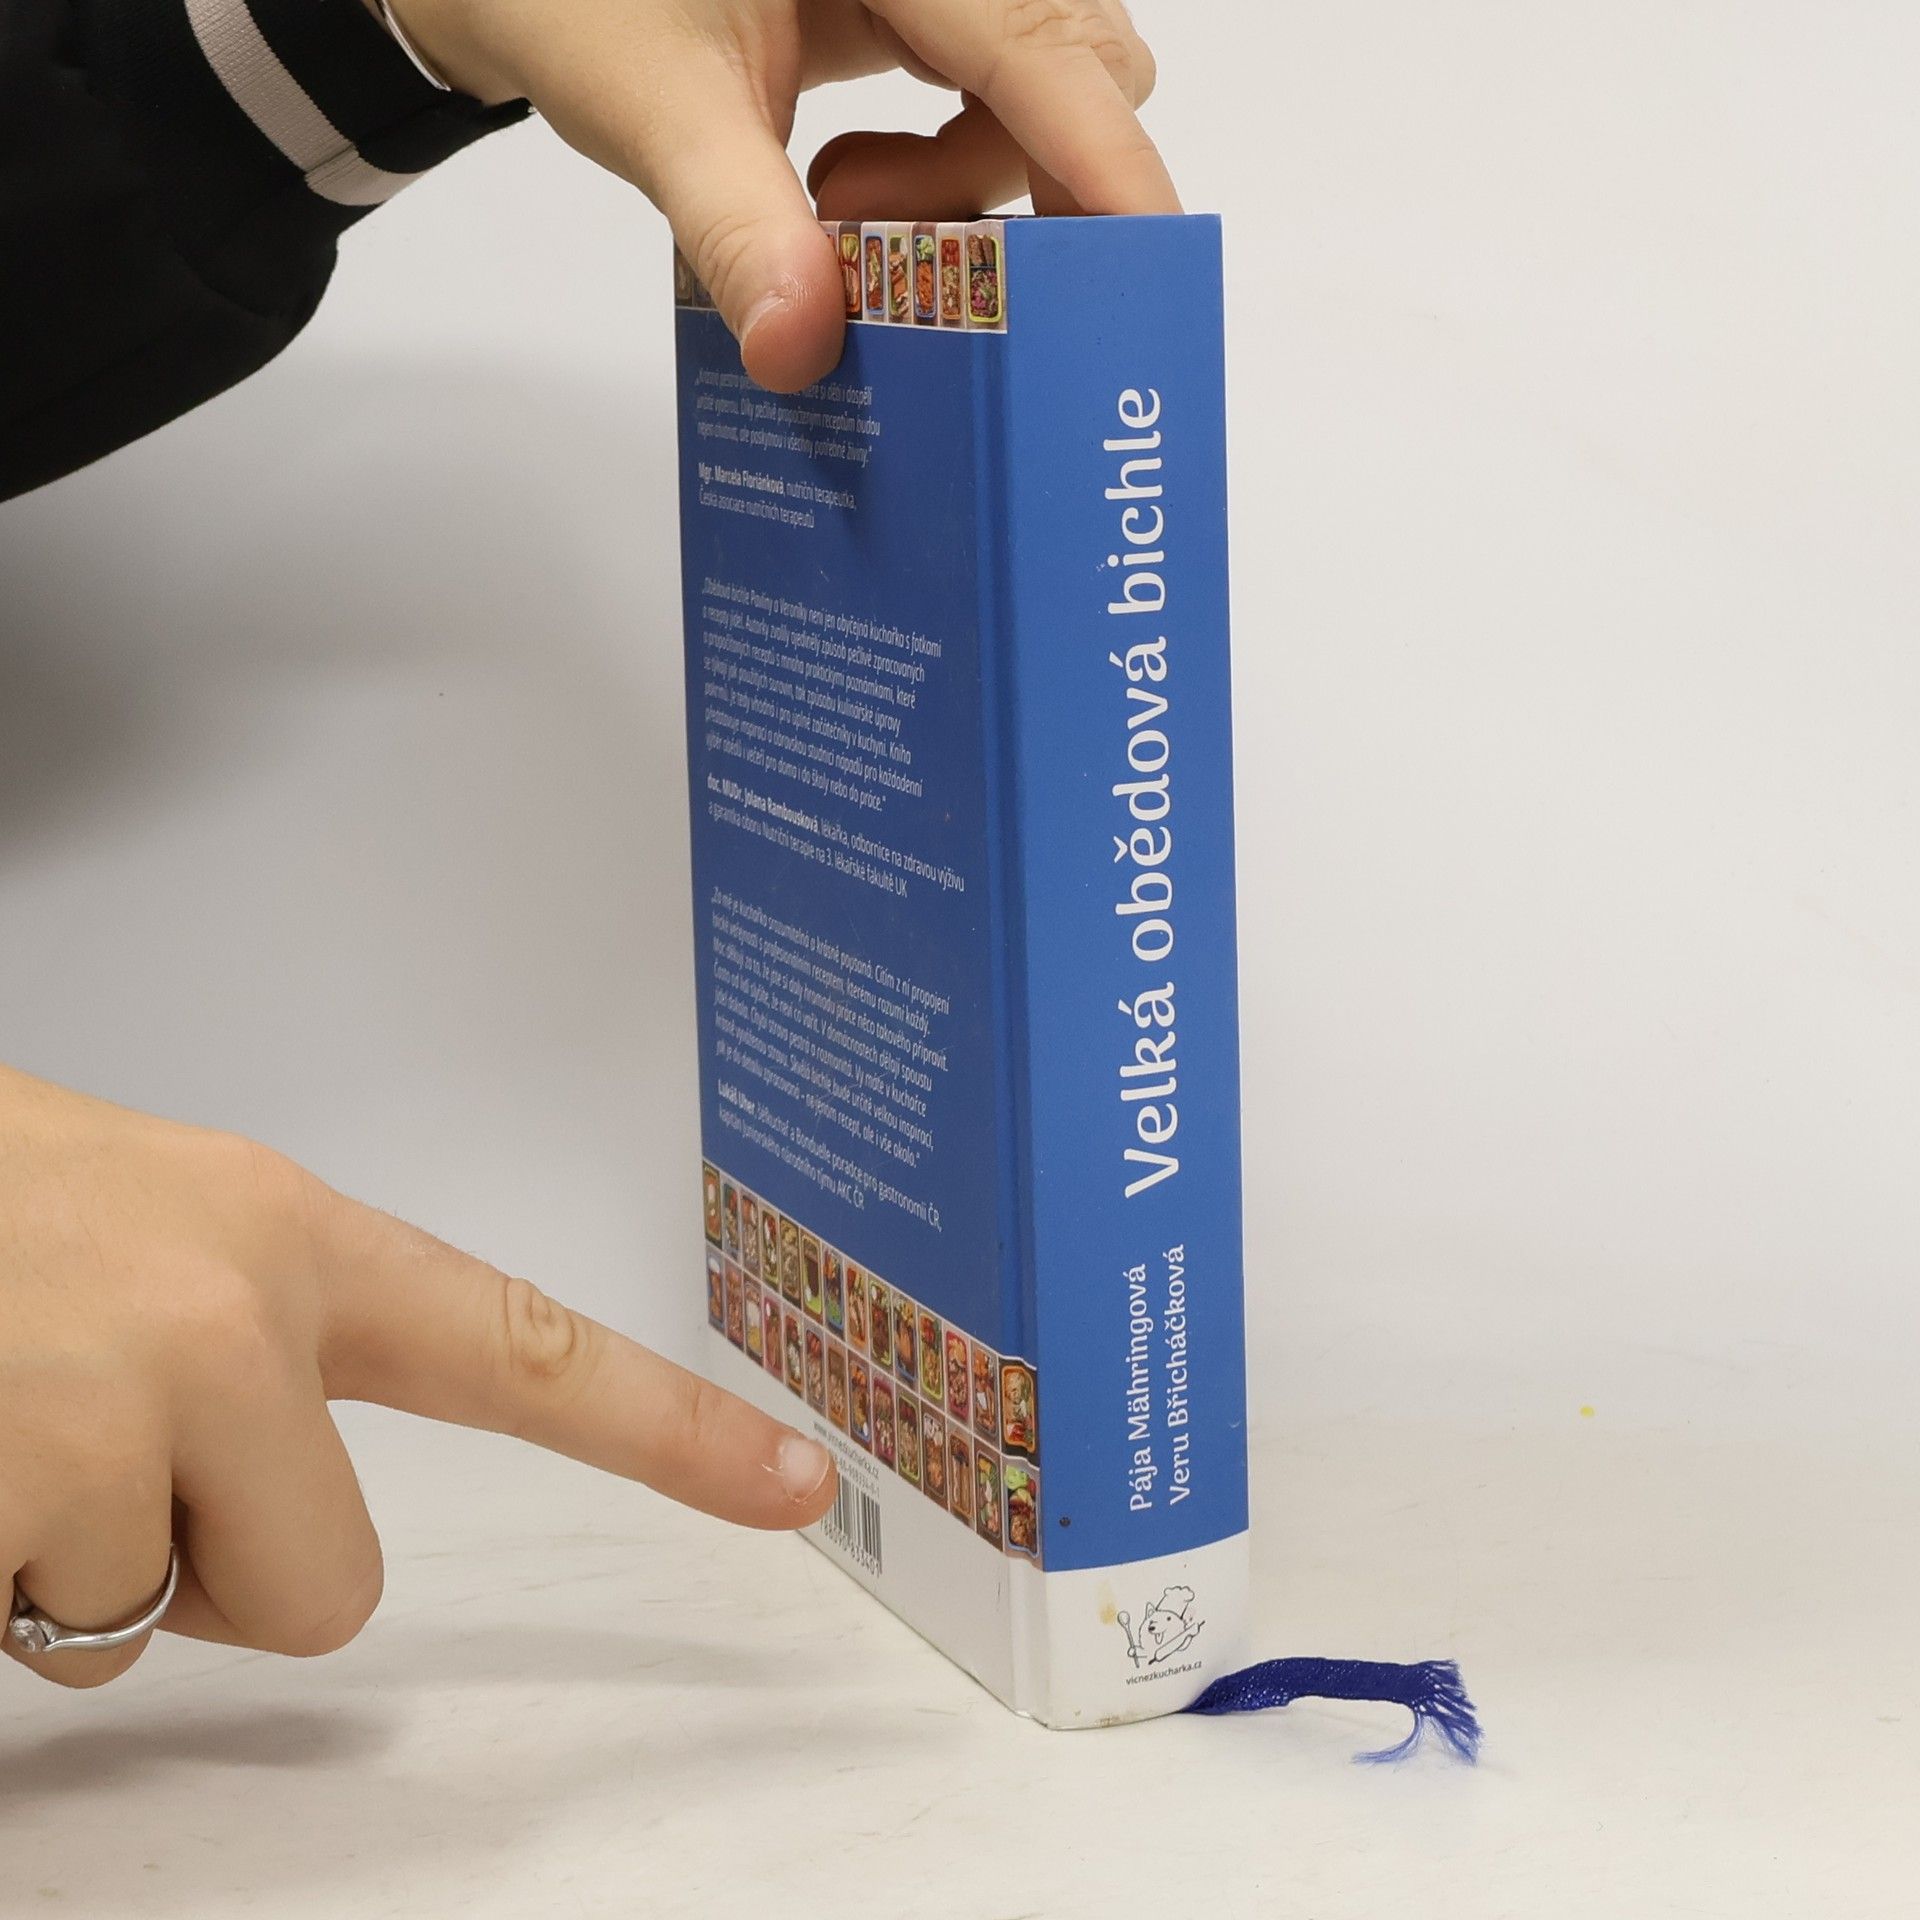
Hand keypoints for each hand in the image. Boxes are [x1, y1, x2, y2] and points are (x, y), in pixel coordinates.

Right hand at [0, 1064, 835, 1689]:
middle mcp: (228, 1313)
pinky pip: (21, 1638)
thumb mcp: (127, 1224)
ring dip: (56, 1569)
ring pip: (149, 1629)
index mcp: (280, 1235)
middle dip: (203, 1572)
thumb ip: (237, 1335)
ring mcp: (112, 1407)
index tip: (799, 1489)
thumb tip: (261, 1490)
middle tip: (70, 1450)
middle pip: (327, 1590)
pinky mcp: (6, 1491)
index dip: (673, 1432)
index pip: (525, 1345)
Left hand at [383, 0, 1173, 388]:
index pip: (1042, 44)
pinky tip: (839, 187)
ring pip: (1034, 89)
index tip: (1145, 265)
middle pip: (1073, 62)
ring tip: (837, 210)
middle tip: (907, 250)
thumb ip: (736, 226)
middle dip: (1015, 182)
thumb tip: (802, 347)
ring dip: (959, 184)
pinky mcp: (910, 5)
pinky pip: (981, 92)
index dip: (1104, 159)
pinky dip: (935, 167)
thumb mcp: (653, 102)